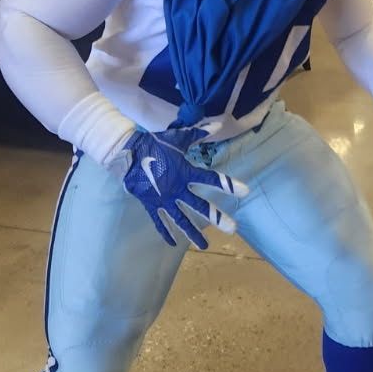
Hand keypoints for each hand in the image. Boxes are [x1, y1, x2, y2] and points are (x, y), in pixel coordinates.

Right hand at [117, 127, 247, 249]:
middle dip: (217, 217)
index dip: (228, 185)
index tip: (244, 192)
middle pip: (200, 205)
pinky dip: (165, 232)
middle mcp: (177, 189)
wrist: (128, 153)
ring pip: (181, 219)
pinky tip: (173, 243)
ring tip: (205, 246)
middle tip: (232, 229)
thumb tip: (218, 125)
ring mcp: (164, 199)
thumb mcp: (178, 138)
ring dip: (193, 233)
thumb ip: (198, 134)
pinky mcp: (151, 204)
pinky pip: (159, 221)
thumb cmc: (155, 144)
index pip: (211, 179)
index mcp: (185, 172)